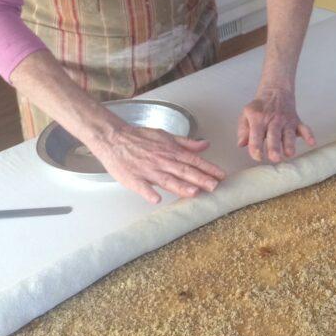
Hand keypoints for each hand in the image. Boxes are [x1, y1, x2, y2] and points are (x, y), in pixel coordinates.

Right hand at [87, 122, 226, 204]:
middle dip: (200, 179)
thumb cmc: (140, 138)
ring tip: (194, 192)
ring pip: (166, 179)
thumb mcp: (166, 136)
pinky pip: (141, 187)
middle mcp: (162, 161)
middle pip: (184, 171)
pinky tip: (156, 199)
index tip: (221, 176)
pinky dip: (148, 193)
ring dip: (180, 186)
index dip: (208, 168)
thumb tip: (205, 144)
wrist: (114, 138)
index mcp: (170, 151)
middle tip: (215, 187)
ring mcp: (147, 170)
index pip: (193, 160)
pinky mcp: (133, 178)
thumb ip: (186, 143)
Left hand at [237, 84, 315, 162]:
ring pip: (289, 134)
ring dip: (289, 144)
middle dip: (274, 147)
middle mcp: (273, 120)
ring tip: (289, 154)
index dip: (256, 146)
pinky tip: (312, 142)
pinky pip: (304, 128)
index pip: (256, 134)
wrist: (275, 90)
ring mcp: (286, 121)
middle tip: (274, 158)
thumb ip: (243, 130)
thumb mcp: (247, 114)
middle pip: (274, 135)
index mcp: (258, 119)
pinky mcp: (296, 121)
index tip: (257, 156)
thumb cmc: (259, 107)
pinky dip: (309, 134)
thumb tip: (241, 144)